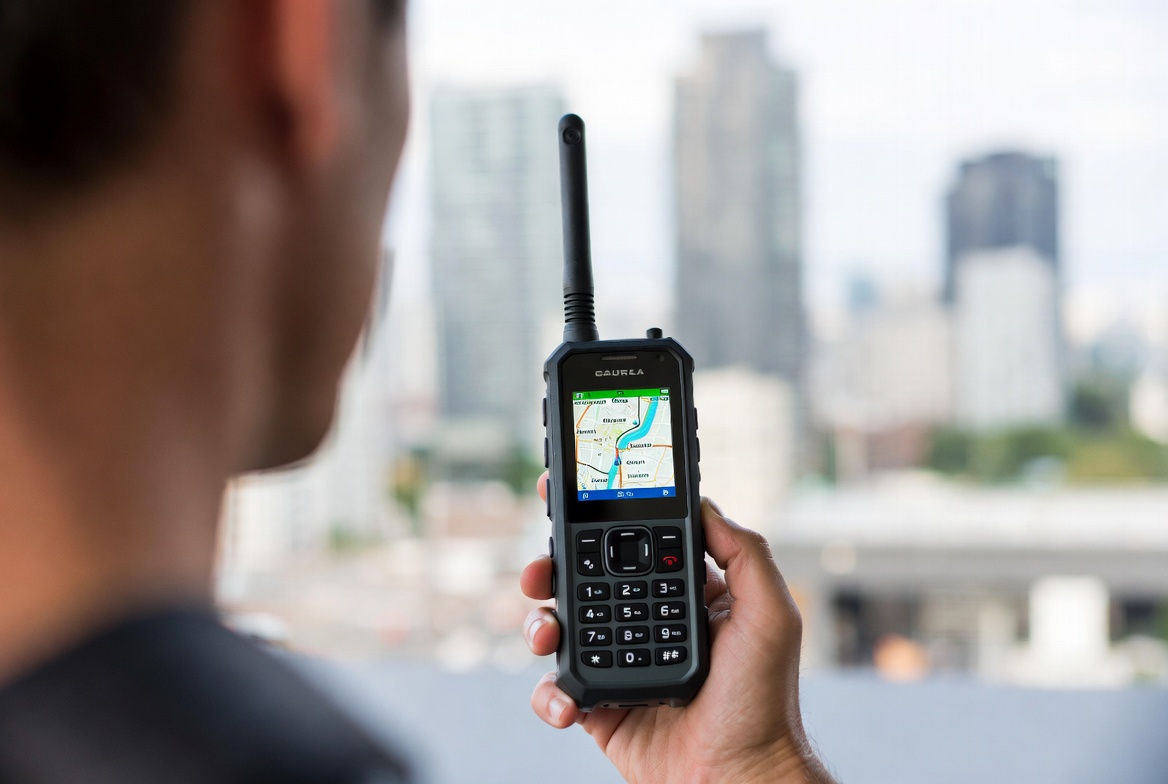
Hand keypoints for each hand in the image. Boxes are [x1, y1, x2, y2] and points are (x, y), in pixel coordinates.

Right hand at [521, 474, 835, 782]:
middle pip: (583, 579)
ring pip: (561, 627)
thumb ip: (744, 552)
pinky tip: (569, 701)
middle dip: (550, 568)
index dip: (598, 522)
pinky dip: (550, 693)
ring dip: (539, 624)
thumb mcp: (770, 613)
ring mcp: (620, 662)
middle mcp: (647, 621)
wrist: (738, 777)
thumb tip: (705, 505)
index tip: (564, 498)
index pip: (634, 545)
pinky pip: (557, 689)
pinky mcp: (600, 706)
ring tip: (547, 634)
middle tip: (537, 571)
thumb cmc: (765, 700)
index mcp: (683, 594)